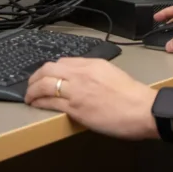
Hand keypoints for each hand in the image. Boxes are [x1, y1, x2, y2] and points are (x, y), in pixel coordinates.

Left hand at [24, 58, 157, 140]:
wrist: (143, 110)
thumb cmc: (134, 97)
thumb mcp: (113, 75)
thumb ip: (96, 75)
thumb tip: (84, 81)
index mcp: (93, 64)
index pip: (63, 61)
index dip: (51, 69)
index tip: (46, 76)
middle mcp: (82, 73)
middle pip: (49, 69)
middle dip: (36, 76)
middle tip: (31, 84)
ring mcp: (77, 90)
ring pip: (45, 84)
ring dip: (32, 89)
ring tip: (29, 96)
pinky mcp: (75, 107)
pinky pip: (49, 101)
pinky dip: (38, 101)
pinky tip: (35, 104)